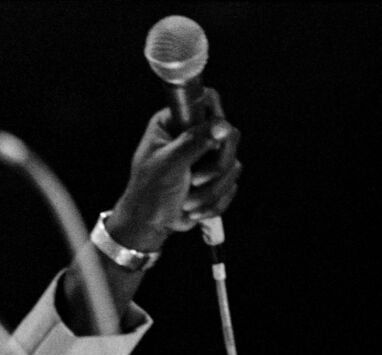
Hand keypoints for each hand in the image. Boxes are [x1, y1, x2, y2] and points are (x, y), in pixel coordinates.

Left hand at [108, 88, 241, 251]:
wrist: (148, 225)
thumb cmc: (148, 192)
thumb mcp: (168, 164)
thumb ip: (194, 142)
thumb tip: (222, 126)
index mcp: (174, 122)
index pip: (207, 101)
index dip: (216, 119)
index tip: (213, 144)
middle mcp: (192, 134)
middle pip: (229, 135)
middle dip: (216, 167)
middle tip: (195, 180)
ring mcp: (206, 156)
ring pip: (233, 164)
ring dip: (211, 191)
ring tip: (187, 202)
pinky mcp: (215, 177)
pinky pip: (231, 185)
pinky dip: (214, 202)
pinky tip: (193, 210)